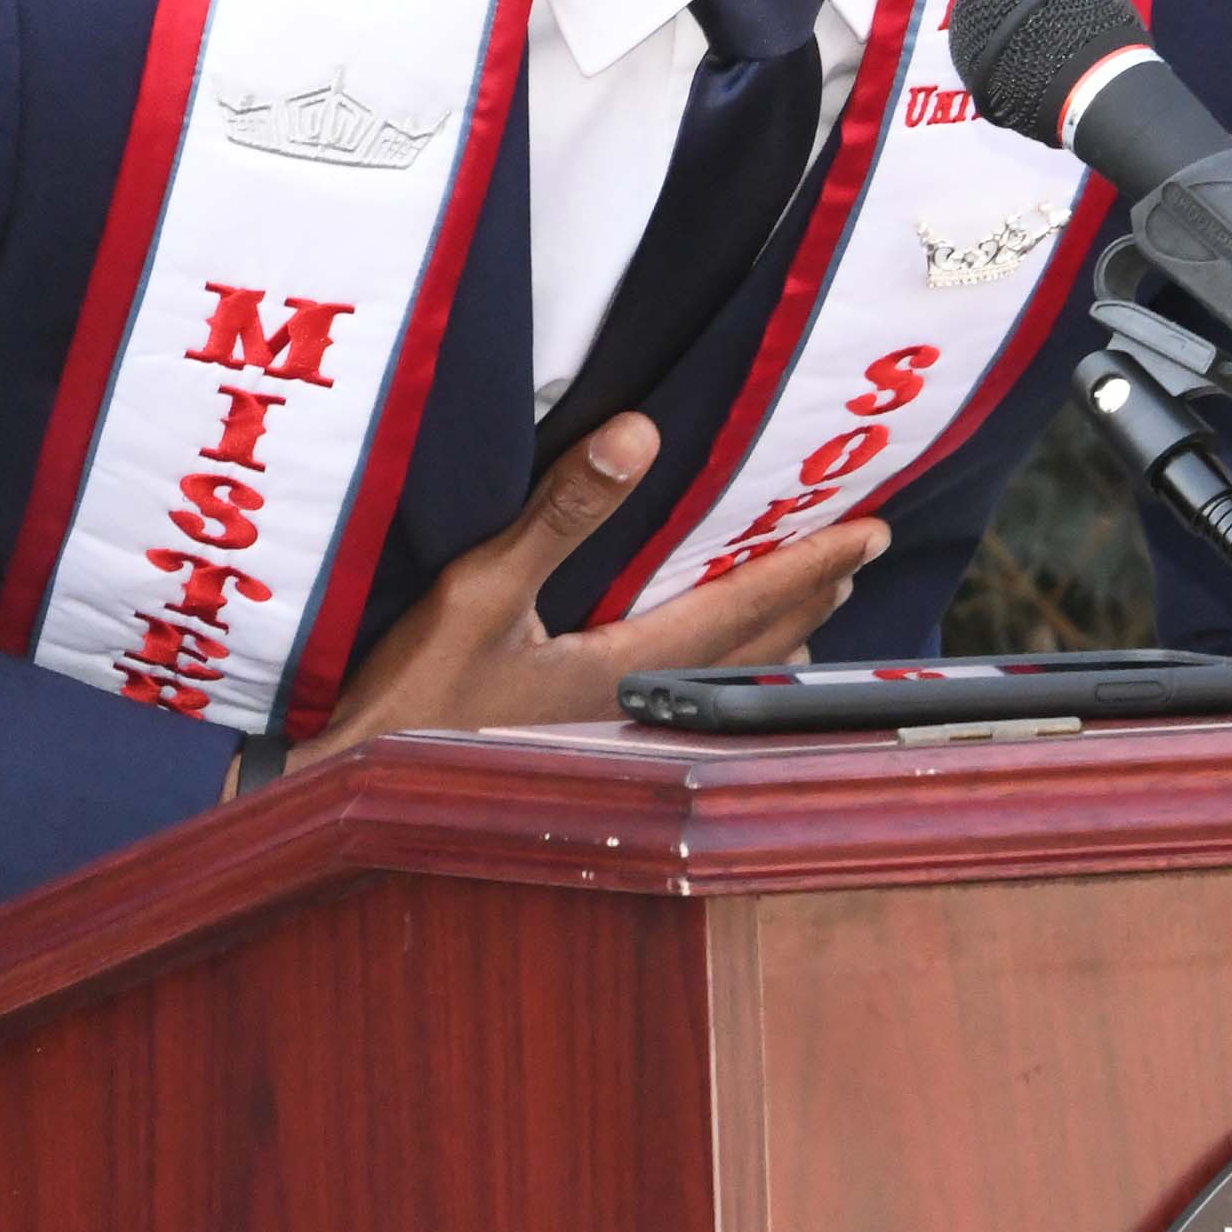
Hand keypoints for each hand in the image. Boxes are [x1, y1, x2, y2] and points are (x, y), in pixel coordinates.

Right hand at [282, 413, 885, 776]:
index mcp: (629, 668)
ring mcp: (614, 738)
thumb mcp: (480, 591)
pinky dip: (726, 673)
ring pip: (726, 687)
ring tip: (806, 612)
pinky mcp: (583, 749)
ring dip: (776, 643)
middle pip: (755, 652)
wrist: (361, 797)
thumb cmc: (413, 702)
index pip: (745, 602)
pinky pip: (686, 701)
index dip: (811, 562)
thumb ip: (562, 512)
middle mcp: (638, 711)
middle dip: (809, 600)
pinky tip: (703, 671)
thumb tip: (639, 435)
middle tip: (855, 559)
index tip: (870, 530)